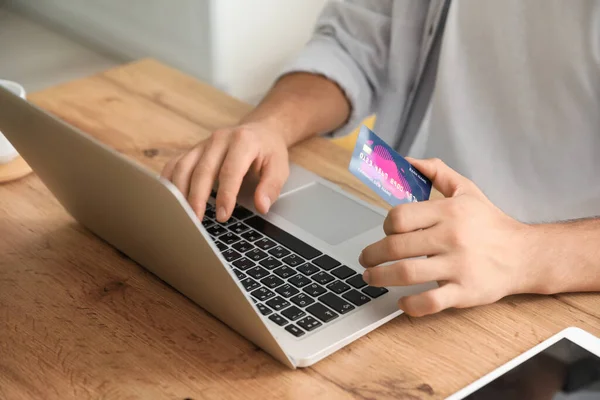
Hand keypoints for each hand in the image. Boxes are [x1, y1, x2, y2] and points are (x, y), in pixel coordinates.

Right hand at [161, 120, 289, 221]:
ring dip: (180, 192)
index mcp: (243, 141)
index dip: (225, 195)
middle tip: (197, 221)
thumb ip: (271, 187)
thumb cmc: (269, 151)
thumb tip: (261, 206)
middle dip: (197, 198)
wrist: (261, 130)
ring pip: (183, 167)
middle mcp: (219, 139)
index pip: (230, 171)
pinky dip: (169, 181)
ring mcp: (203, 144)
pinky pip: (175, 164)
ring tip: (182, 215)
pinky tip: (168, 199)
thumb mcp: (280, 167)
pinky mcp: (193, 150)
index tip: (223, 215)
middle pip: (202, 170)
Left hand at [359, 158, 540, 316]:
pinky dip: (410, 304)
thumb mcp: (466, 190)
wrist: (525, 255)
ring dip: (380, 277)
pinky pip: (430, 302)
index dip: (386, 225)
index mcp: (449, 211)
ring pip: (406, 273)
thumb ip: (436, 171)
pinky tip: (401, 301)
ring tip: (371, 277)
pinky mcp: (464, 292)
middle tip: (365, 259)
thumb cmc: (490, 223)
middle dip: (372, 255)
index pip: (400, 217)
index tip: (387, 231)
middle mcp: (451, 238)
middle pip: (396, 246)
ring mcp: (458, 267)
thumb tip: (407, 161)